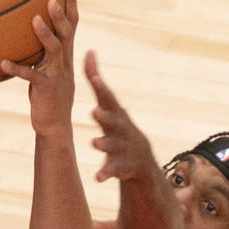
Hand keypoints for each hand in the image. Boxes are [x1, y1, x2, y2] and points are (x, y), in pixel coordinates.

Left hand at [0, 0, 76, 135]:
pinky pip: (30, 76)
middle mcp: (64, 61)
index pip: (71, 24)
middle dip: (61, 13)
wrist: (55, 125)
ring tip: (35, 19)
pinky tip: (2, 62)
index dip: (71, 5)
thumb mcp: (47, 69)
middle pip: (66, 32)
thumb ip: (42, 52)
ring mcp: (57, 74)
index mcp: (65, 54)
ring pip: (54, 49)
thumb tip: (31, 34)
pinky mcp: (46, 87)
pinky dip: (16, 69)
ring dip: (44, 34)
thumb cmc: (48, 95)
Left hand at [86, 52, 158, 184]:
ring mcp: (122, 147)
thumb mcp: (108, 103)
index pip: (108, 98)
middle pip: (113, 121)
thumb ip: (96, 80)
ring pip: (113, 145)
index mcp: (115, 112)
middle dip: (104, 116)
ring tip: (94, 142)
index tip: (93, 78)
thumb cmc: (118, 125)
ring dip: (104, 144)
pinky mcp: (121, 166)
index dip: (101, 88)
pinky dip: (105, 173)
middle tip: (94, 111)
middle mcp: (121, 128)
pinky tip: (97, 177)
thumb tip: (88, 50)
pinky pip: (112, 170)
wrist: (139, 158)